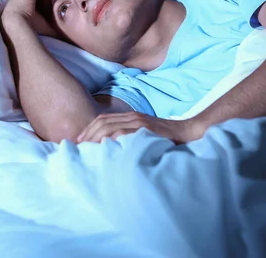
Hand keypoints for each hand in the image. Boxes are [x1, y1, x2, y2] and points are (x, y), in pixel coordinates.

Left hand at [76, 112, 206, 143]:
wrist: (188, 132)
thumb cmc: (167, 138)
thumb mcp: (145, 135)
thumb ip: (131, 137)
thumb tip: (114, 148)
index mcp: (131, 117)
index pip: (103, 119)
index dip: (89, 129)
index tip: (79, 141)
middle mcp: (133, 117)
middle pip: (102, 121)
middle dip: (87, 133)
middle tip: (77, 146)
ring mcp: (139, 122)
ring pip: (109, 125)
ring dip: (95, 136)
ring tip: (86, 148)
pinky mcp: (145, 129)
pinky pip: (123, 131)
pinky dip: (111, 138)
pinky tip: (104, 148)